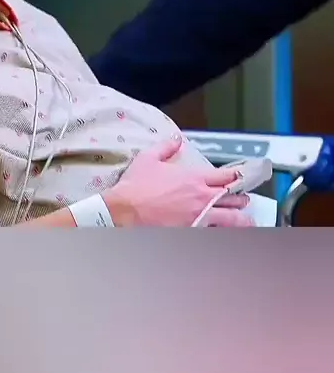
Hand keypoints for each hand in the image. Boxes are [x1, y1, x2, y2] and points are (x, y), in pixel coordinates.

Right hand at [103, 136, 252, 227]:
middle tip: (245, 200)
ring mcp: (199, 217)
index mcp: (195, 178)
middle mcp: (202, 197)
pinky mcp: (192, 232)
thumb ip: (166, 147)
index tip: (240, 176)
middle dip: (240, 198)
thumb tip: (177, 139)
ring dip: (241, 219)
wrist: (125, 211)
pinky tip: (226, 233)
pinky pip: (215, 232)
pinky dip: (222, 231)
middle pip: (232, 198)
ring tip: (247, 221)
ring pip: (230, 219)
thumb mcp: (148, 158)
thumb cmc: (136, 185)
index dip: (235, 176)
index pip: (225, 175)